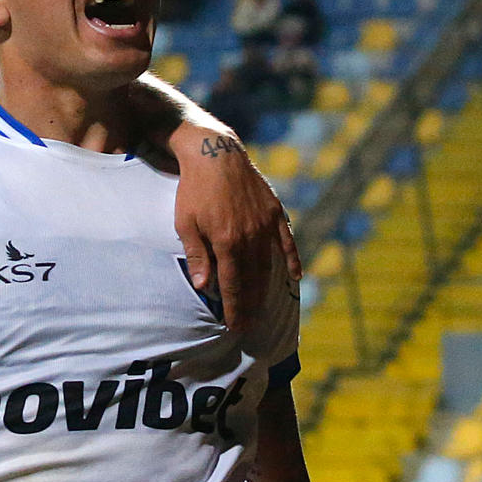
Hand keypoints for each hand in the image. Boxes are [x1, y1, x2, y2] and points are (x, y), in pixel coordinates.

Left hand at [171, 128, 300, 330]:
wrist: (215, 155)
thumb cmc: (193, 190)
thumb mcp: (186, 223)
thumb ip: (197, 256)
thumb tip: (203, 287)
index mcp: (227, 242)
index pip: (233, 285)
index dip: (234, 308)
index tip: (235, 326)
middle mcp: (250, 237)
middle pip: (253, 280)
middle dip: (250, 306)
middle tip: (249, 326)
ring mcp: (265, 225)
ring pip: (269, 265)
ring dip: (267, 290)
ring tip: (263, 309)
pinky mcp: (275, 212)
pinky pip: (287, 241)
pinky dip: (292, 260)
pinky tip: (296, 276)